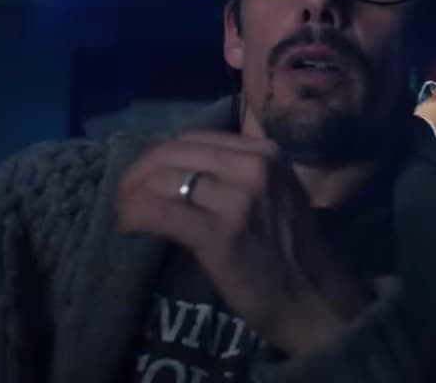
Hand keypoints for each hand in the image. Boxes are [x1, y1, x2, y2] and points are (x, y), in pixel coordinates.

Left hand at [115, 131, 369, 355]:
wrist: (312, 297)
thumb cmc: (291, 249)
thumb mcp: (275, 192)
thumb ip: (238, 172)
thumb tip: (179, 166)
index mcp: (267, 153)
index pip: (196, 138)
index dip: (160, 154)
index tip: (144, 175)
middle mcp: (254, 167)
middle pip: (174, 153)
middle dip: (139, 172)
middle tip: (123, 194)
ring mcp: (238, 199)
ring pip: (162, 179)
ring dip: (131, 195)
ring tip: (124, 212)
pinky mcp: (220, 233)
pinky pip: (160, 212)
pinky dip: (135, 216)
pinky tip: (129, 227)